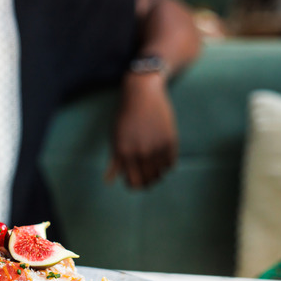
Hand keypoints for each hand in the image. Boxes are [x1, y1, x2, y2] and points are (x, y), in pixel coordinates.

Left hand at [106, 73, 177, 188]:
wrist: (142, 95)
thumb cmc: (125, 116)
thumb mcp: (115, 138)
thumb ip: (114, 161)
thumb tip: (109, 181)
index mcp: (124, 153)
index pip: (133, 183)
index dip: (134, 186)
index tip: (134, 181)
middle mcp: (141, 152)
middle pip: (148, 181)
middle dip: (146, 182)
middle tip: (145, 177)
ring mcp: (157, 147)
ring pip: (161, 174)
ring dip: (157, 174)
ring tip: (152, 166)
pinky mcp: (171, 141)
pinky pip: (171, 164)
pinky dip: (167, 165)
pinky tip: (161, 158)